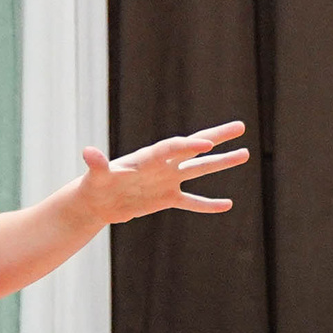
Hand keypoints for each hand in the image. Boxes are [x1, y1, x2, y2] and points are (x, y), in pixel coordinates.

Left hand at [76, 121, 247, 223]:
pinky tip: (227, 205)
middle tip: (240, 127)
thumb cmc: (95, 185)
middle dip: (217, 137)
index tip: (207, 144)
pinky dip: (207, 204)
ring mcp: (167, 180)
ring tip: (244, 154)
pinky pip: (191, 201)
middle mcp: (163, 165)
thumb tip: (88, 152)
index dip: (189, 145)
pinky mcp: (166, 198)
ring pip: (199, 169)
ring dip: (221, 163)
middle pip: (194, 148)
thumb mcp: (96, 177)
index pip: (173, 148)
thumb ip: (98, 165)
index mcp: (148, 157)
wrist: (97, 202)